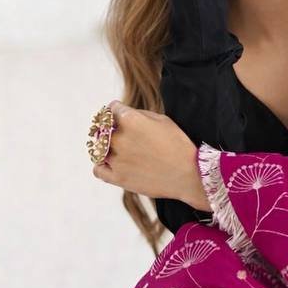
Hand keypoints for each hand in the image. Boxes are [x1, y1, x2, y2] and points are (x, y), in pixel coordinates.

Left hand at [91, 99, 210, 208]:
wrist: (189, 175)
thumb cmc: (179, 145)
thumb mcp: (162, 120)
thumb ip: (138, 114)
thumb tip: (122, 113)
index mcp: (130, 120)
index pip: (112, 109)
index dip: (117, 111)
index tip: (121, 115)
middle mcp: (119, 138)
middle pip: (104, 128)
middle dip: (112, 128)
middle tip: (125, 135)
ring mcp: (116, 159)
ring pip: (99, 149)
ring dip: (107, 147)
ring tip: (121, 150)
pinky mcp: (117, 178)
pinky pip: (98, 170)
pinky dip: (102, 166)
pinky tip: (111, 164)